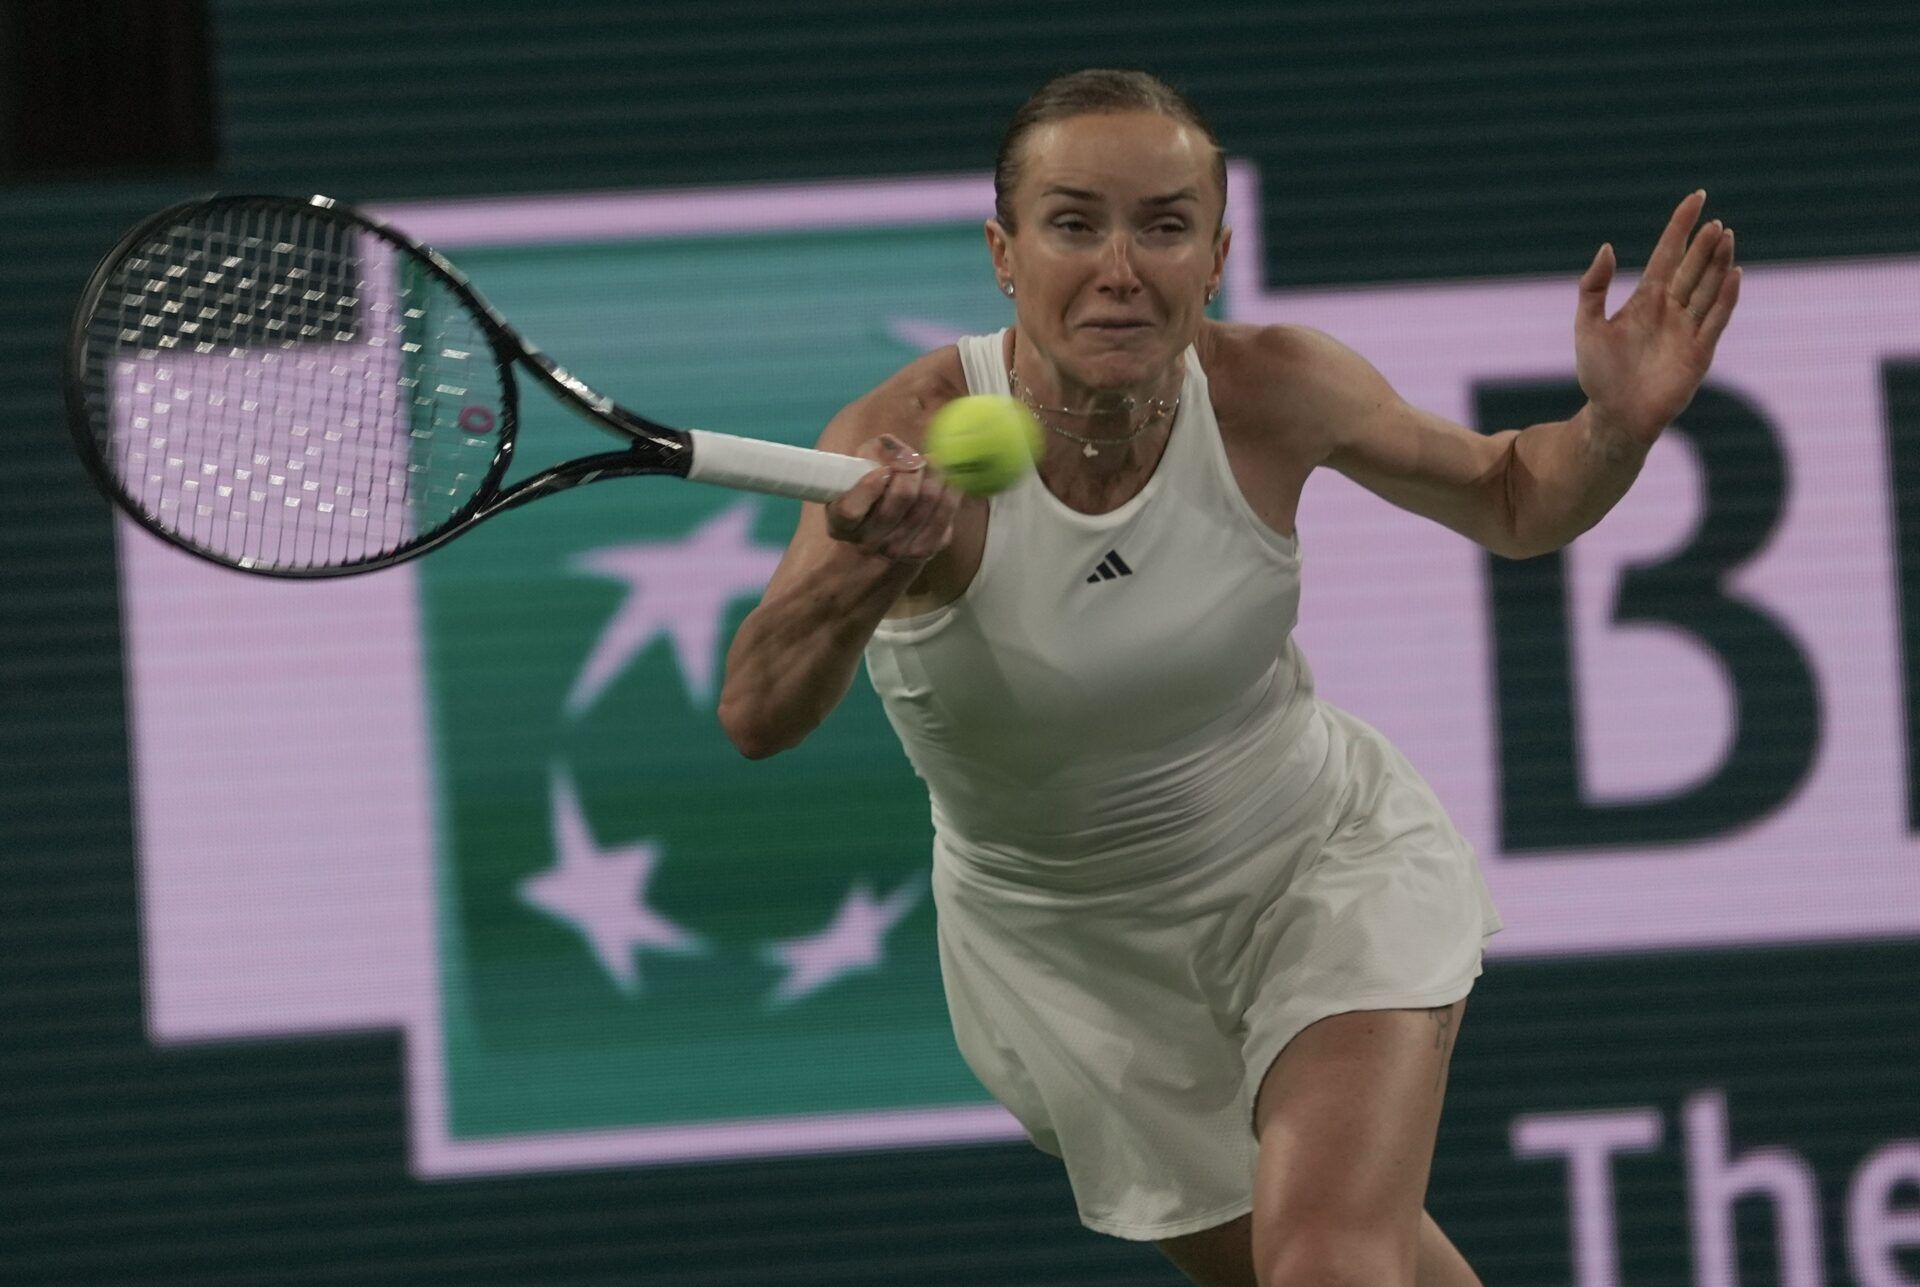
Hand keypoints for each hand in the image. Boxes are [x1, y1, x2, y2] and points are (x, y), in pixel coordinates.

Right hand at [825, 434, 959, 563]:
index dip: (868, 486)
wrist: (882, 533)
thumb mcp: (860, 467)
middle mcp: (868, 542)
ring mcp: (898, 549)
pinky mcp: (926, 550)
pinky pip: (946, 511)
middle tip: (914, 459)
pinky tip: (945, 479)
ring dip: (933, 473)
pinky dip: (949, 488)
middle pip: (901, 496)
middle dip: (912, 468)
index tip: (882, 470)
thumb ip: (876, 452)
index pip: (850, 510)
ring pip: (927, 499)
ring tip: (929, 463)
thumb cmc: (868, 489)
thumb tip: (905, 453)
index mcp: (841, 523)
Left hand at [1574, 190, 1741, 448]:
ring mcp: (1688, 329)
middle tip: (1714, 222)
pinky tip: (1735, 275)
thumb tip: (1607, 246)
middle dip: (1704, 244)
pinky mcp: (1699, 352)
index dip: (1681, 226)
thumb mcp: (1587, 325)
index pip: (1668, 253)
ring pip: (1709, 287)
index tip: (1696, 198)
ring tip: (1726, 237)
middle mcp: (1671, 309)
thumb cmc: (1598, 373)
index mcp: (1646, 299)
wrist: (1613, 416)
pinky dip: (1726, 298)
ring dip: (1719, 263)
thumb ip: (1593, 287)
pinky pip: (1716, 320)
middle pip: (1694, 267)